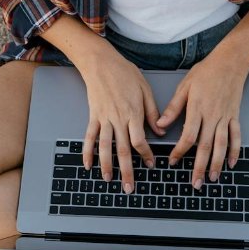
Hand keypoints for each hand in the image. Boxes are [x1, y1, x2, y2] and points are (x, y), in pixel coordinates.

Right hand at [79, 46, 164, 192]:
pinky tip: (88, 164)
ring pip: (105, 147)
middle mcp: (118, 119)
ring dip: (106, 165)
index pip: (140, 140)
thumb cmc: (124, 73)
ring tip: (108, 180)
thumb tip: (161, 131)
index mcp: (133, 113)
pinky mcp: (93, 116)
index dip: (145, 155)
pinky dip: (87, 151)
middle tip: (129, 187)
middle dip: (126, 170)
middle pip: (122, 149)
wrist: (101, 62)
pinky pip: (89, 137)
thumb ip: (153, 112)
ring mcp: (103, 118)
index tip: (150, 165)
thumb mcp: (145, 89)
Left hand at [156, 53, 248, 188]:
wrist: (230, 62)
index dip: (180, 151)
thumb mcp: (184, 86)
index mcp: (197, 109)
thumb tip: (160, 123)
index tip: (173, 161)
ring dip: (217, 163)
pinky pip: (236, 136)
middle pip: (205, 146)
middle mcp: (212, 116)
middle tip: (196, 182)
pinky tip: (231, 163)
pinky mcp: (235, 116)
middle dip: (200, 167)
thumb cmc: (206, 71)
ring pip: (221, 145)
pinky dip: (235, 150)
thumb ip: (173, 107)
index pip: (188, 136)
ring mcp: (225, 117)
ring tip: (213, 178)